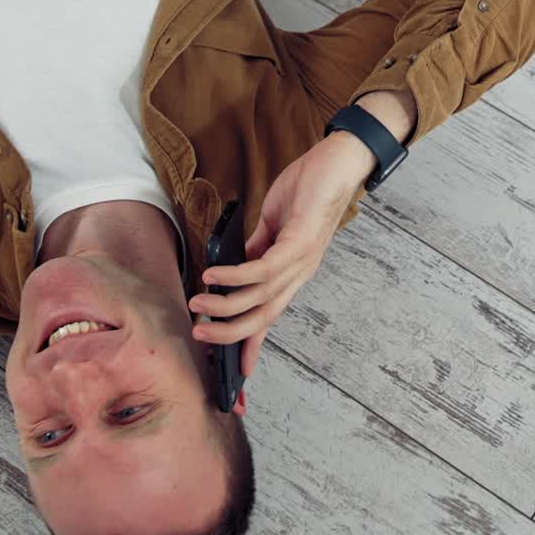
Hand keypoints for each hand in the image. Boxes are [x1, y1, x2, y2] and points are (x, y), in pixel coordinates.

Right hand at [189, 128, 375, 379]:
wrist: (337, 162)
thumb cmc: (308, 188)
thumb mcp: (274, 224)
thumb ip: (257, 247)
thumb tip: (236, 265)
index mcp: (293, 272)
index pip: (270, 315)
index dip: (253, 343)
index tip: (238, 373)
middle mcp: (300, 273)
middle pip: (264, 317)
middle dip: (231, 334)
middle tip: (201, 337)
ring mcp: (301, 260)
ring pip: (260, 297)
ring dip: (225, 306)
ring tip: (197, 304)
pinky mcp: (300, 242)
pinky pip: (263, 268)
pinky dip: (236, 277)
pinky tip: (215, 276)